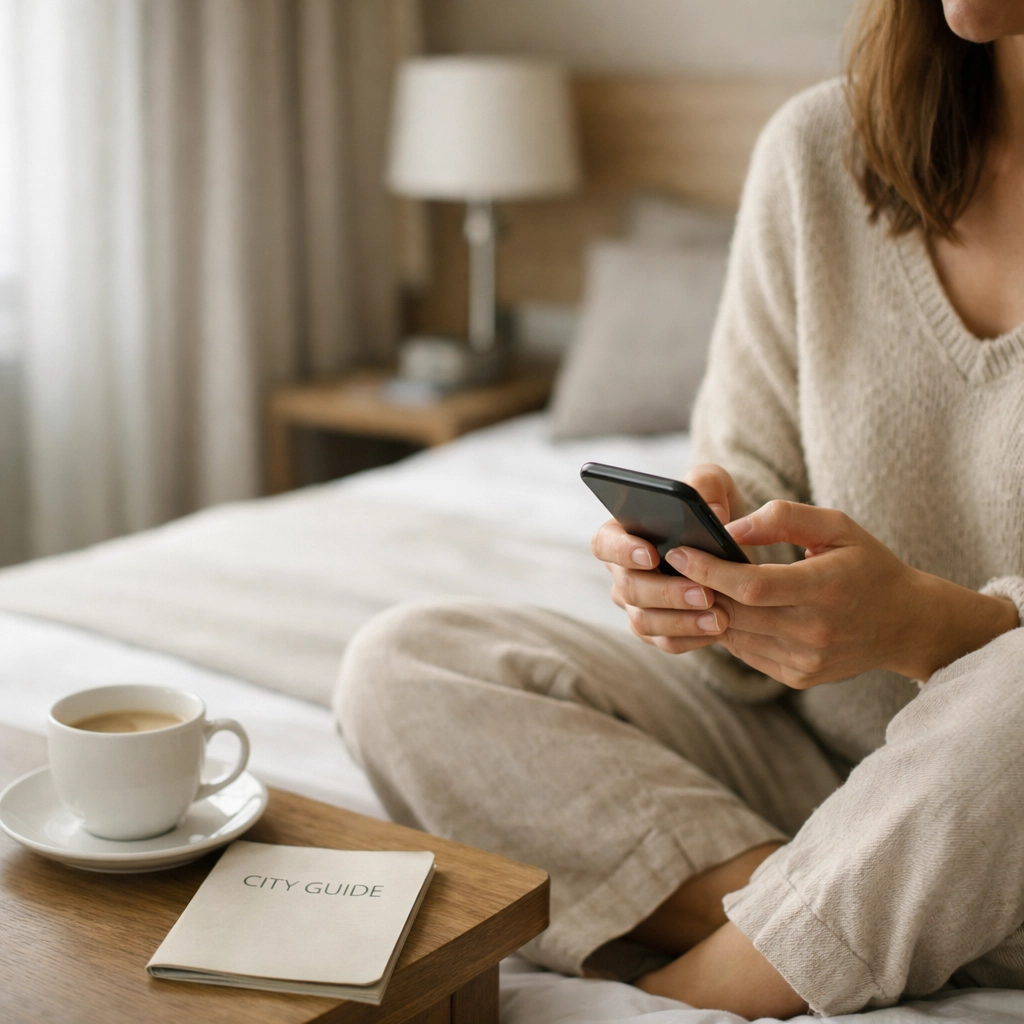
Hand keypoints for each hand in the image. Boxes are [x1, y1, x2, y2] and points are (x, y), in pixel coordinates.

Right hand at [591, 464, 747, 657]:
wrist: (735, 550)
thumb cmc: (715, 511)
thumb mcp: (715, 486)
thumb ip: (708, 485)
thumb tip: (712, 511)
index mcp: (624, 533)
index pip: (604, 543)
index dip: (622, 551)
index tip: (651, 554)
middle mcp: (623, 571)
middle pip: (628, 588)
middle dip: (666, 592)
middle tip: (704, 592)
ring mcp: (638, 605)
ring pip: (644, 621)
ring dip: (681, 621)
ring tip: (719, 617)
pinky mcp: (658, 631)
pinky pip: (666, 642)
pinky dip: (691, 638)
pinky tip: (718, 630)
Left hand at [663, 500, 1018, 686]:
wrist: (907, 624)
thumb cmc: (868, 565)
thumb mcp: (837, 526)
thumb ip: (782, 519)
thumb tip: (729, 530)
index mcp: (827, 589)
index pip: (751, 585)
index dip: (707, 570)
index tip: (676, 551)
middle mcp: (815, 631)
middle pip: (734, 612)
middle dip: (695, 589)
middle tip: (667, 566)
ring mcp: (805, 660)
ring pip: (733, 635)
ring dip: (705, 611)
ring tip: (684, 584)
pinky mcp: (797, 676)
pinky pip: (745, 652)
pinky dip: (727, 630)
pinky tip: (718, 608)